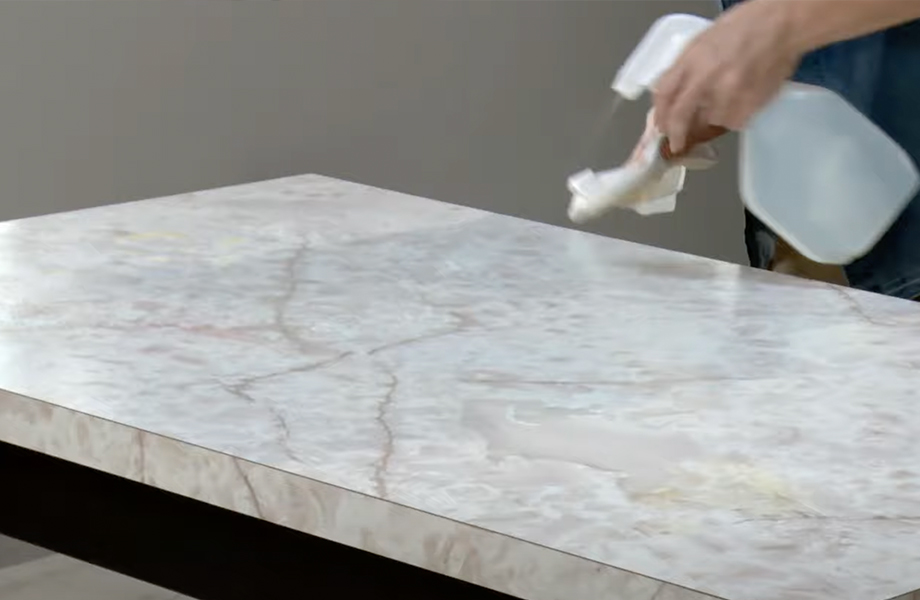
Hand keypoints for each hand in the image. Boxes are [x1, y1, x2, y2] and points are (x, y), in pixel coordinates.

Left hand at [653, 0, 803, 152]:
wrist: (780, 24)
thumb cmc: (743, 28)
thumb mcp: (703, 41)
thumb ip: (686, 68)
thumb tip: (673, 95)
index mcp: (690, 59)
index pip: (664, 93)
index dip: (660, 114)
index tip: (661, 126)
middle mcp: (704, 78)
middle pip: (680, 116)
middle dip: (676, 135)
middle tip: (677, 144)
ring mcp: (726, 93)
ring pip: (710, 121)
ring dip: (713, 117)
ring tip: (729, 96)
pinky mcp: (748, 105)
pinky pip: (734, 122)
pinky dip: (735, 116)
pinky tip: (744, 96)